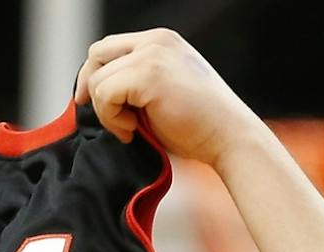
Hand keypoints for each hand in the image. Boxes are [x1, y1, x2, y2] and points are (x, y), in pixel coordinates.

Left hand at [74, 29, 257, 167]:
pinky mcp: (146, 74)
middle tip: (108, 118)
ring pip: (98, 79)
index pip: (111, 48)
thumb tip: (96, 95)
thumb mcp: (164, 94)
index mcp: (162, 42)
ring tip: (132, 129)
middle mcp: (155, 41)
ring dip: (107, 111)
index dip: (97, 76)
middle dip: (92, 88)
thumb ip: (136, 85)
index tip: (97, 103)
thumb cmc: (203, 127)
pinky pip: (105, 93)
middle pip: (97, 54)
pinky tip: (133, 130)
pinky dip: (111, 117)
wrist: (231, 138)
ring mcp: (150, 55)